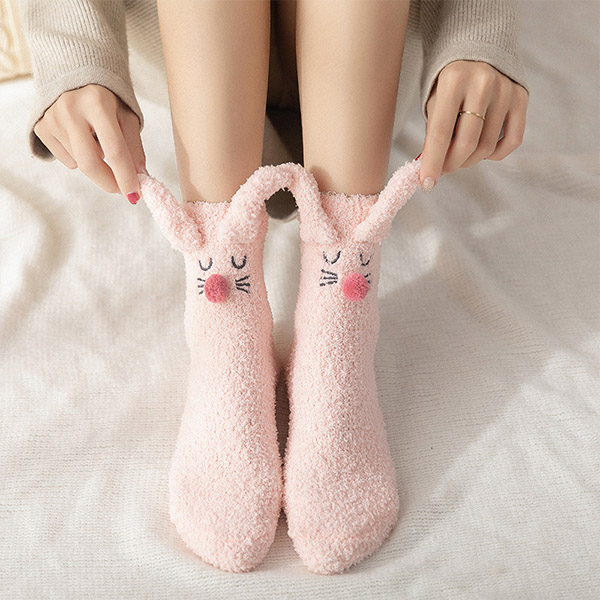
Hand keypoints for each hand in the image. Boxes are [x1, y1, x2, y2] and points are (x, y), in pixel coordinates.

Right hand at [33, 84, 146, 203]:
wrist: (73, 77)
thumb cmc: (106, 101)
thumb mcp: (126, 116)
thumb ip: (134, 146)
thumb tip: (140, 175)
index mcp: (97, 102)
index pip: (115, 149)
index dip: (126, 176)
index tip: (134, 195)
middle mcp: (70, 109)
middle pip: (90, 163)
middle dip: (109, 183)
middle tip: (122, 190)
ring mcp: (52, 118)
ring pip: (79, 163)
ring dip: (96, 163)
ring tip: (97, 142)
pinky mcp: (41, 127)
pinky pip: (66, 160)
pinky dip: (79, 158)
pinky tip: (80, 140)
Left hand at [418, 60, 528, 192]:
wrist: (477, 50)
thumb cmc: (450, 82)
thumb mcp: (435, 100)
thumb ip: (434, 134)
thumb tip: (431, 171)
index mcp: (454, 80)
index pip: (441, 133)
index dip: (433, 163)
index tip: (427, 185)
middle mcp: (483, 82)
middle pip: (467, 144)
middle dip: (451, 164)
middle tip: (442, 169)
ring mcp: (506, 89)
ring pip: (487, 147)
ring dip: (469, 161)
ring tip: (459, 155)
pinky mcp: (522, 97)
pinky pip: (511, 141)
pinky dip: (494, 155)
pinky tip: (482, 150)